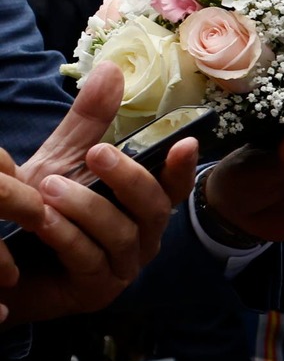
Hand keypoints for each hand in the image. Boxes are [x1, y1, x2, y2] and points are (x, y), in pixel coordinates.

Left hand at [0, 63, 196, 323]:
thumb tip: (112, 69)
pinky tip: (42, 219)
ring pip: (122, 234)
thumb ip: (90, 123)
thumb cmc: (38, 211)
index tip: (187, 142)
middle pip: (155, 208)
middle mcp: (142, 238)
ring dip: (86, 207)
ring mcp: (122, 268)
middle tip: (96, 153)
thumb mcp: (63, 160)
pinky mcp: (95, 291)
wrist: (0, 260)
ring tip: (48, 185)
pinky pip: (90, 260)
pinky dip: (67, 236)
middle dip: (128, 178)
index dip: (183, 167)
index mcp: (142, 208)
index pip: (174, 187)